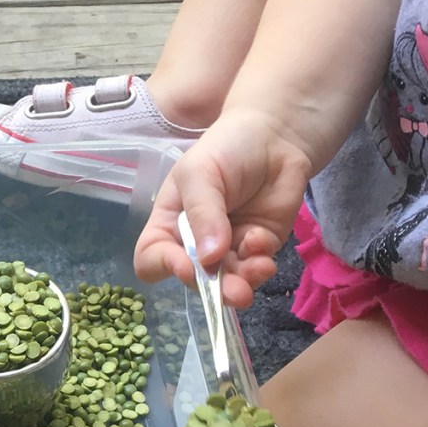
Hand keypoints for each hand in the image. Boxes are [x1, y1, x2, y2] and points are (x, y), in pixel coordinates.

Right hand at [133, 108, 311, 306]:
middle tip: (236, 290)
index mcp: (169, 223)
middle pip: (194, 279)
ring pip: (228, 282)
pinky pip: (255, 269)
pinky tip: (262, 242)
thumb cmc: (227, 147)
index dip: (164, 266)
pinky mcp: (258, 249)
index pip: (151, 257)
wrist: (276, 136)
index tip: (187, 266)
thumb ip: (202, 214)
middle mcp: (194, 243)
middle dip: (214, 287)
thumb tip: (208, 258)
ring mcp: (227, 248)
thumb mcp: (200, 172)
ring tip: (260, 268)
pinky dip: (260, 262)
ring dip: (242, 281)